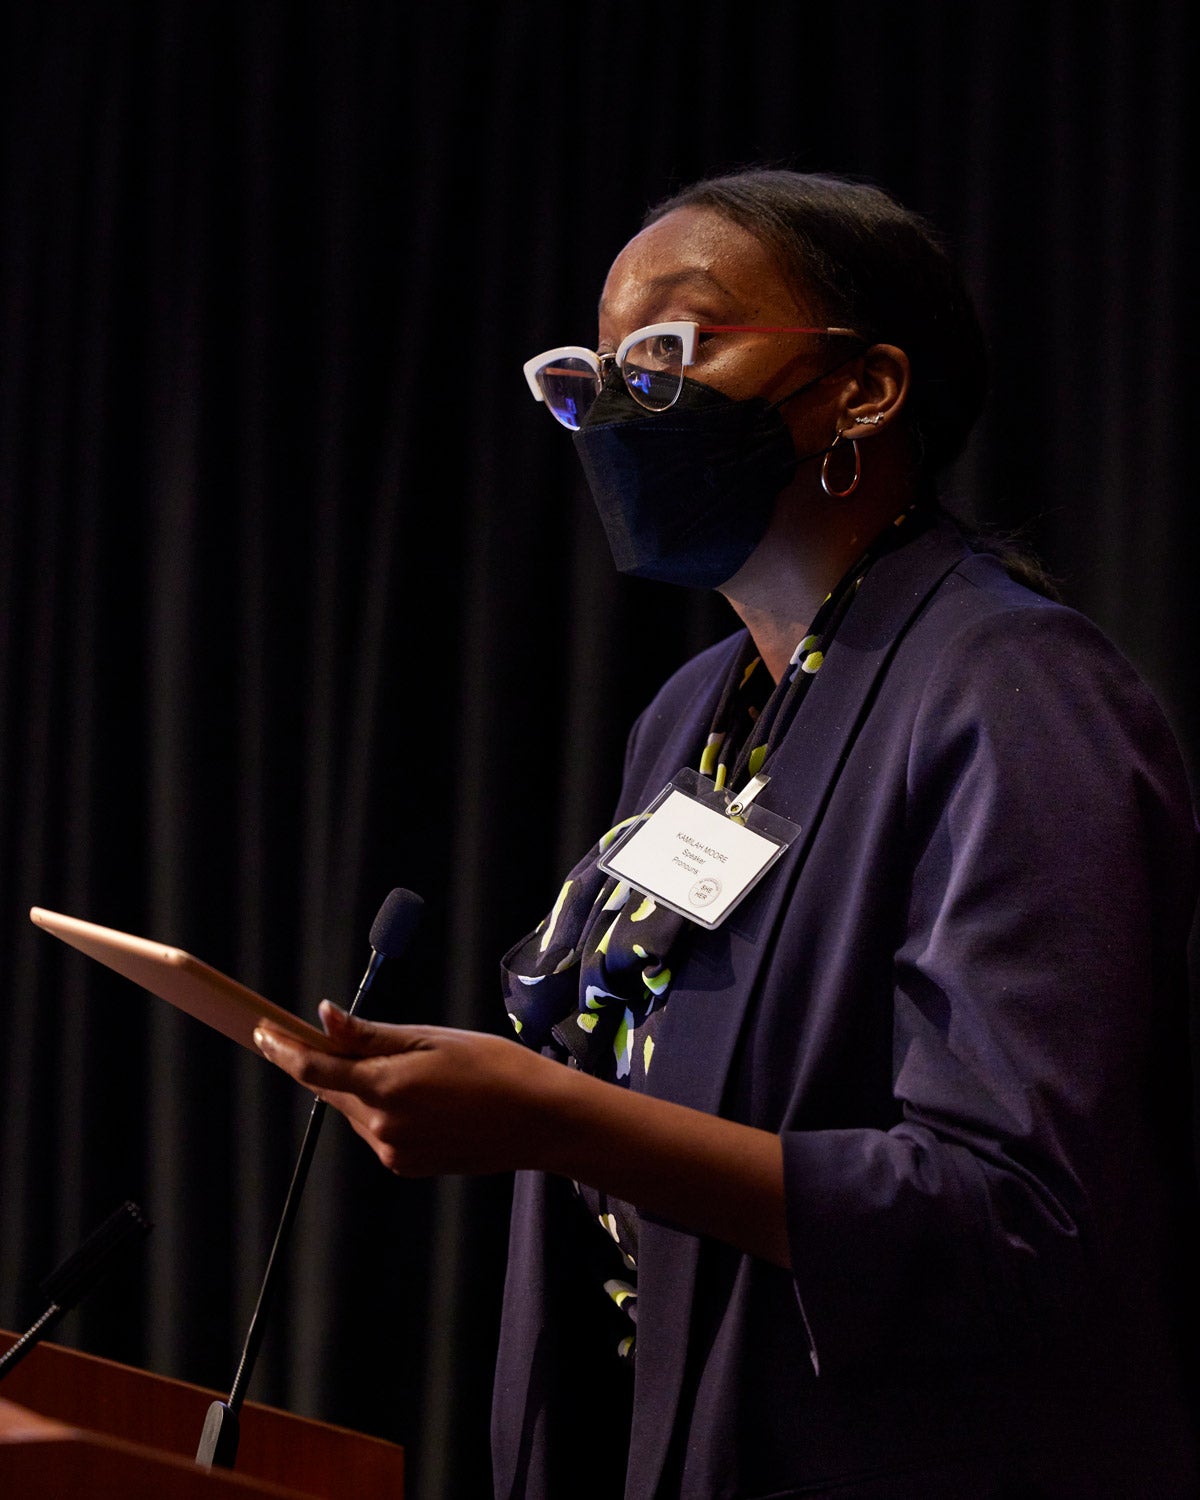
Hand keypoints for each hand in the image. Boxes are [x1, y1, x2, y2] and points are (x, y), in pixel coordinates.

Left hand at [253, 1001, 561, 1176]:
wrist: (539, 1120)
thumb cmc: (492, 1066)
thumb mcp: (430, 1039)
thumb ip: (370, 1035)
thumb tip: (324, 1017)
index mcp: (387, 1088)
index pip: (314, 1069)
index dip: (281, 1049)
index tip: (260, 1030)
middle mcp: (383, 1127)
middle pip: (332, 1091)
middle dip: (324, 1064)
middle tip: (324, 1034)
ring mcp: (394, 1152)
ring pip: (356, 1111)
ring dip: (360, 1088)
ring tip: (408, 1066)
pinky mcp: (407, 1166)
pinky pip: (379, 1131)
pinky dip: (384, 1110)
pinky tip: (423, 1097)